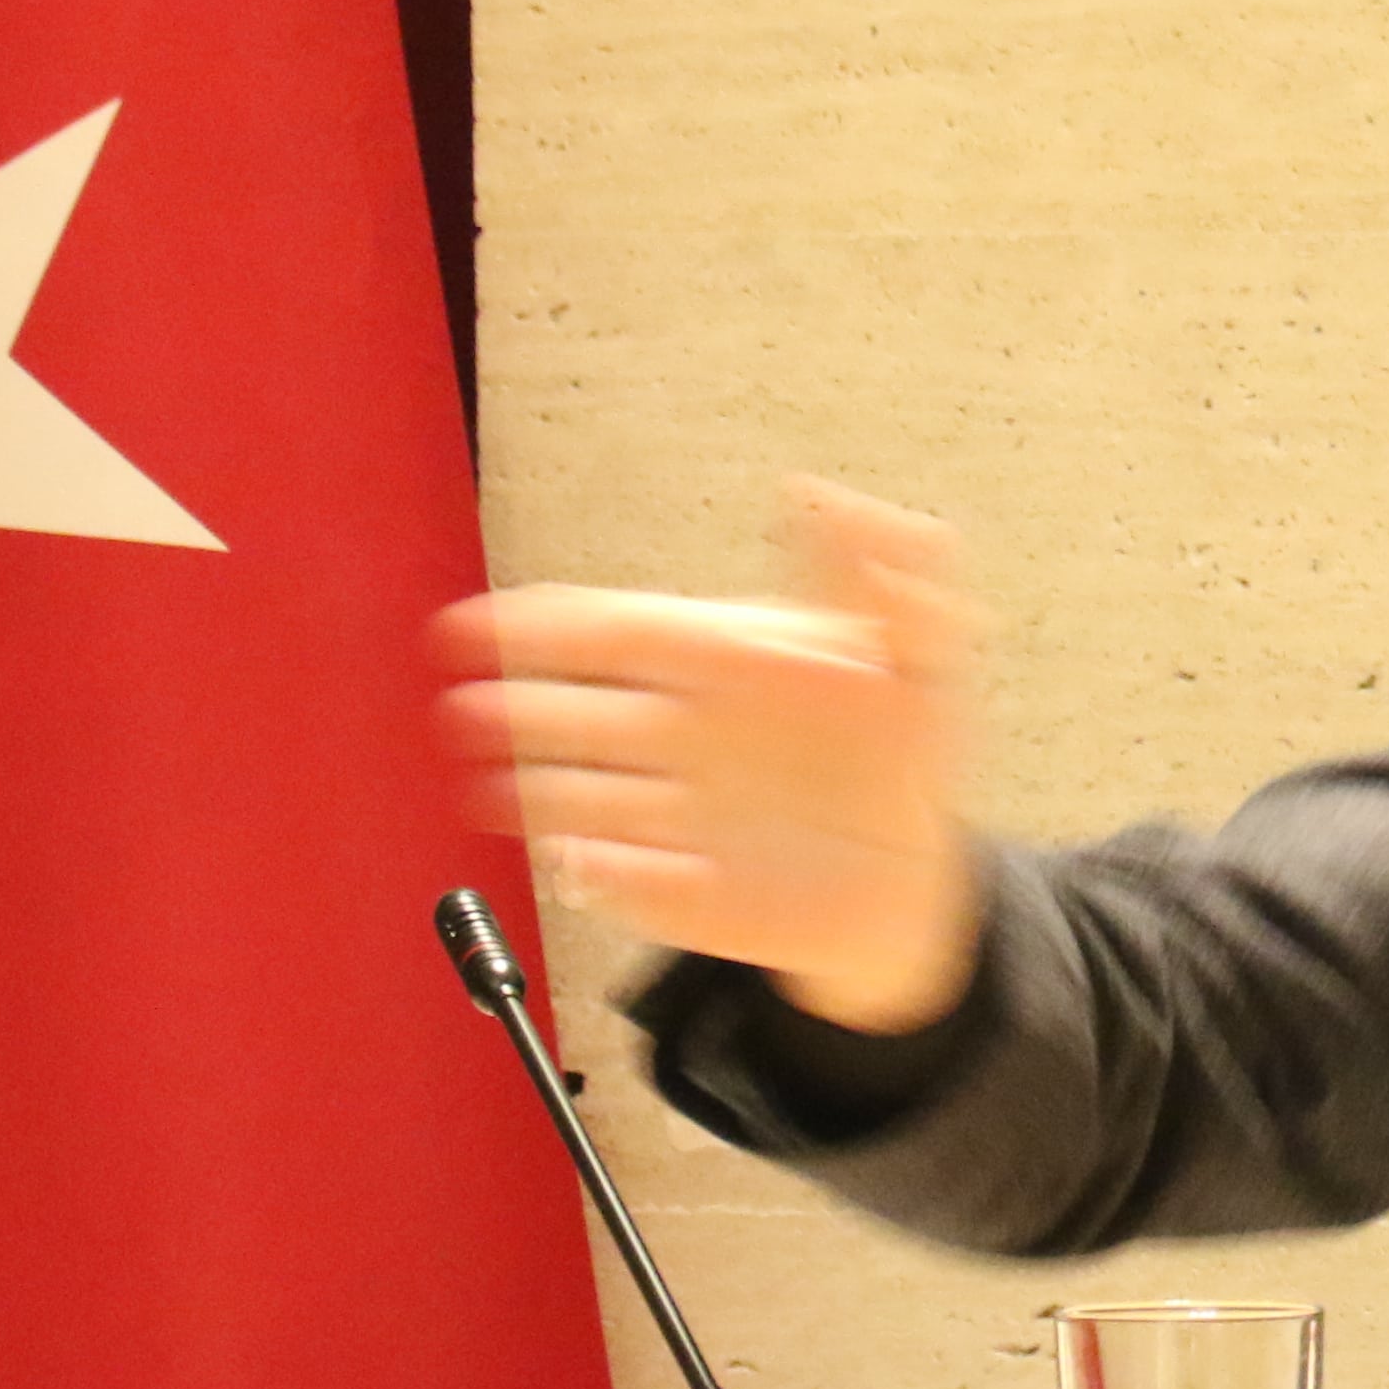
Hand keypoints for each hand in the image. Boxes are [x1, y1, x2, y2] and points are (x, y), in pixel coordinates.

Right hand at [430, 480, 984, 1031]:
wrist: (914, 878)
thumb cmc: (904, 752)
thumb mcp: (924, 655)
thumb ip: (892, 575)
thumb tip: (828, 495)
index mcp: (727, 665)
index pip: (624, 630)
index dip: (548, 623)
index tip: (475, 622)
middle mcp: (685, 736)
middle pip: (585, 715)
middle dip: (523, 709)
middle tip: (464, 706)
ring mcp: (676, 814)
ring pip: (588, 796)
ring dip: (538, 791)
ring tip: (487, 788)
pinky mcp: (683, 892)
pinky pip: (627, 880)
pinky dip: (601, 873)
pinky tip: (580, 863)